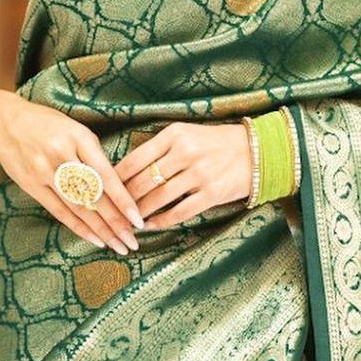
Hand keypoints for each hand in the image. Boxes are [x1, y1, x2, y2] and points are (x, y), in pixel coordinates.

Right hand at [0, 90, 143, 256]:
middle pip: (94, 196)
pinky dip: (79, 227)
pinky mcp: (32, 185)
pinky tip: (95, 239)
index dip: (123, 200)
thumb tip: (117, 186)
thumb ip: (93, 154)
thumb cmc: (47, 123)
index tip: (138, 219)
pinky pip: (59, 211)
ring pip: (79, 208)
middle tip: (133, 242)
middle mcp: (62, 155)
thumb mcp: (75, 129)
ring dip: (101, 231)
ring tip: (119, 246)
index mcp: (79, 137)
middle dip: (116, 223)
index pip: (106, 175)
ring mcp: (45, 172)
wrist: (3, 122)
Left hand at [115, 121, 251, 229]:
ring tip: (128, 220)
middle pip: (144, 181)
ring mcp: (199, 174)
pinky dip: (161, 221)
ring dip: (140, 212)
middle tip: (111, 210)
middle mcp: (185, 152)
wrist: (256, 151)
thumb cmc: (215, 142)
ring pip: (158, 198)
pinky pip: (180, 212)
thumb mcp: (186, 134)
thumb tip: (126, 169)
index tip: (104, 188)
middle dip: (124, 199)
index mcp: (174, 134)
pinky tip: (150, 226)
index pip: (136, 159)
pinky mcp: (212, 194)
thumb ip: (160, 148)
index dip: (116, 177)